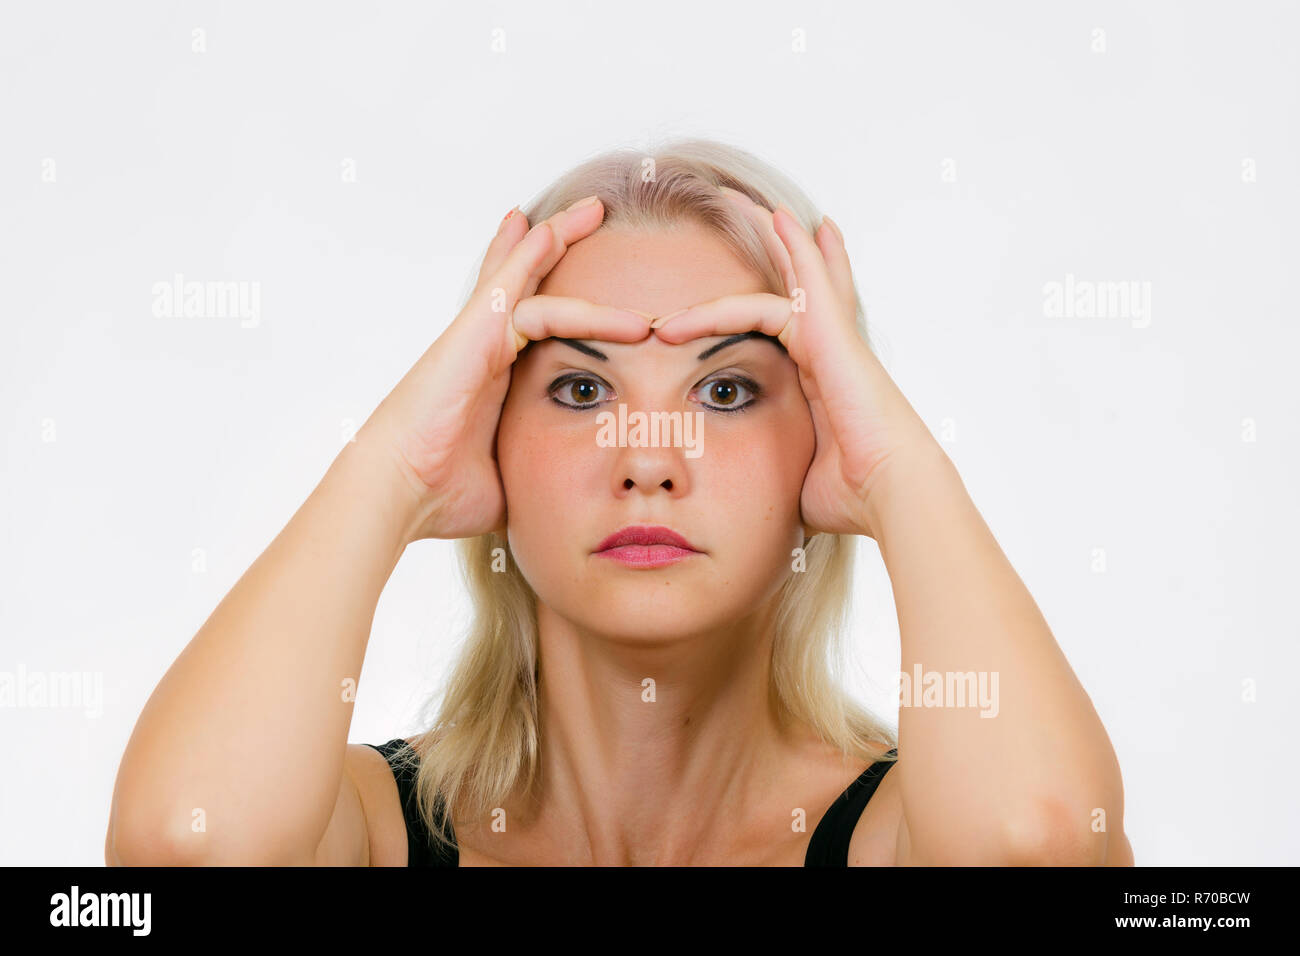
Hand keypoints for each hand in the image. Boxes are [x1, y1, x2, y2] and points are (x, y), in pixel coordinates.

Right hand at [358, 197, 652, 541]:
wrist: (400, 492)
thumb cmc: (442, 493)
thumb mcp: (511, 477)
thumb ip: (537, 467)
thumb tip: (565, 490)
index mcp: (490, 376)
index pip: (527, 318)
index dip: (545, 287)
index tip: (565, 262)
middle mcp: (482, 347)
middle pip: (523, 278)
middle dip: (555, 243)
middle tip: (591, 211)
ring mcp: (475, 337)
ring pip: (524, 273)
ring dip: (560, 240)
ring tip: (596, 210)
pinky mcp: (471, 335)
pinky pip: (509, 283)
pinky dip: (532, 254)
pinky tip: (556, 229)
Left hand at [650, 188, 943, 539]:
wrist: (890, 492)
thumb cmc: (853, 496)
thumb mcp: (794, 476)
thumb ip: (772, 468)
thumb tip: (747, 493)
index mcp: (822, 380)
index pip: (787, 328)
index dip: (757, 308)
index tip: (731, 298)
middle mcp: (831, 351)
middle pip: (802, 284)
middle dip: (777, 247)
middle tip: (750, 210)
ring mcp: (835, 339)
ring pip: (798, 272)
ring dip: (767, 235)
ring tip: (731, 199)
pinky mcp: (833, 335)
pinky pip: (807, 277)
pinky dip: (791, 244)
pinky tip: (770, 215)